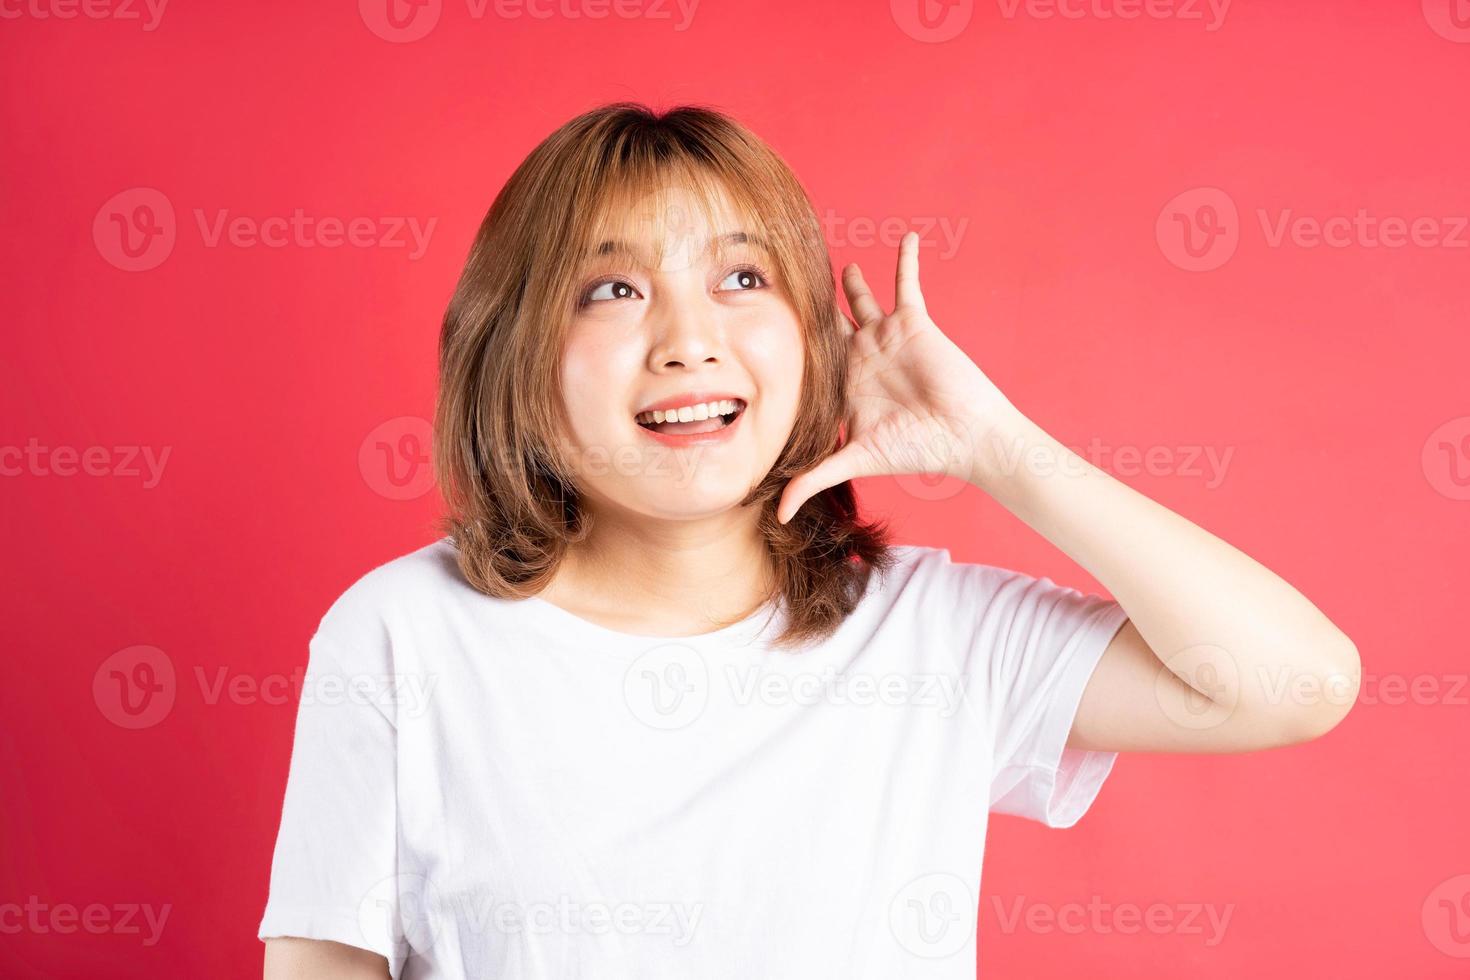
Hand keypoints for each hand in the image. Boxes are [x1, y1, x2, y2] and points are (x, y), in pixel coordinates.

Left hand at [776, 232, 1023, 523]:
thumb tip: (777, 516)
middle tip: (784, 283)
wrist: (962, 435)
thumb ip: (814, 479)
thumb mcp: (855, 460)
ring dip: (853, 283)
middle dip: (811, 311)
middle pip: (829, 327)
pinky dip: (907, 261)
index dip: (788, 350)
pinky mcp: (913, 323)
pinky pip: (908, 284)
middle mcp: (862, 359)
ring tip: (838, 264)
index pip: (809, 363)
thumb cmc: (914, 449)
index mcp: (845, 386)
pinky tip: (906, 238)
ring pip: (863, 301)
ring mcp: (887, 338)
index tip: (757, 330)